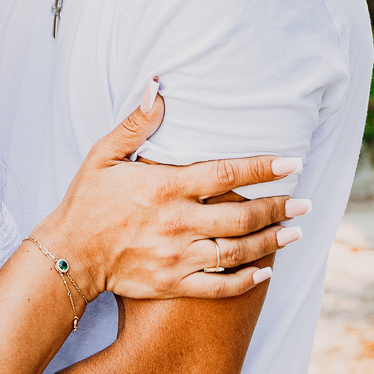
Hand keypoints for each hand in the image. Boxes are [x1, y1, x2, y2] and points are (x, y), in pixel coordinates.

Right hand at [39, 81, 306, 302]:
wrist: (68, 254)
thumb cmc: (86, 200)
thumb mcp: (104, 154)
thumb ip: (136, 123)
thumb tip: (158, 87)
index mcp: (165, 187)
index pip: (226, 174)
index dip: (263, 167)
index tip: (292, 162)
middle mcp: (178, 223)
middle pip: (241, 217)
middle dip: (278, 209)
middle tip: (305, 203)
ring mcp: (178, 257)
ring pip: (237, 252)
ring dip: (271, 243)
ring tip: (295, 233)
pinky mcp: (173, 284)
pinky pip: (219, 286)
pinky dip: (246, 281)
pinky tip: (265, 272)